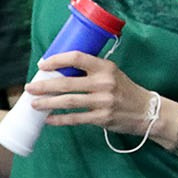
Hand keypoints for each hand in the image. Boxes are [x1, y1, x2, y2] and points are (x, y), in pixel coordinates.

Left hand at [26, 51, 158, 136]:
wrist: (147, 111)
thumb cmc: (125, 90)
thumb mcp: (112, 74)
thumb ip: (91, 72)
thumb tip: (60, 72)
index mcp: (105, 67)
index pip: (76, 58)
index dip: (56, 60)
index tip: (42, 65)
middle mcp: (104, 82)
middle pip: (67, 82)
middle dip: (44, 85)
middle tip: (30, 87)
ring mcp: (103, 101)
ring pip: (68, 101)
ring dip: (48, 103)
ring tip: (34, 103)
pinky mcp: (102, 118)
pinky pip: (76, 118)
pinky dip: (60, 119)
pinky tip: (49, 119)